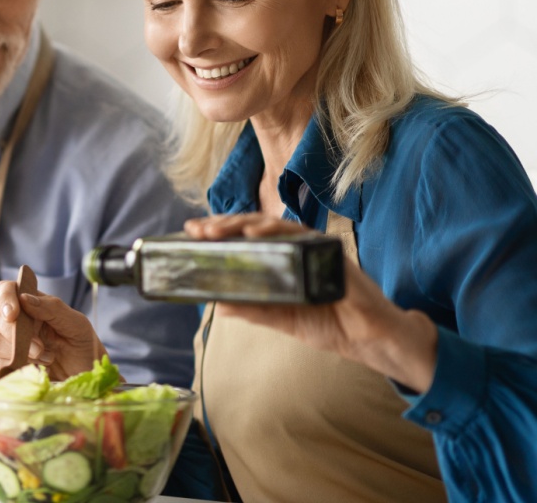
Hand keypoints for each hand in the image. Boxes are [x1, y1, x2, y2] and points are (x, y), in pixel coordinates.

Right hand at [0, 280, 106, 380]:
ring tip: (47, 358)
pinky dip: (18, 367)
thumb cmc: (83, 343)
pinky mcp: (11, 363)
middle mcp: (18, 321)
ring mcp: (12, 343)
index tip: (13, 314)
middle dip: (13, 332)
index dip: (4, 298)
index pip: (6, 290)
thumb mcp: (75, 322)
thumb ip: (52, 308)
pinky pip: (0, 364)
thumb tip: (24, 298)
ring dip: (18, 351)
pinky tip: (39, 369)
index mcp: (31, 303)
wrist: (87, 373)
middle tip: (39, 347)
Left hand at [186, 213, 438, 392]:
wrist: (371, 339)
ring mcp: (312, 247)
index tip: (191, 233)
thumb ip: (255, 309)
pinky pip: (300, 235)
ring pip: (272, 225)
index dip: (219, 234)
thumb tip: (219, 304)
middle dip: (222, 226)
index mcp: (282, 261)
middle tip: (196, 229)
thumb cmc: (331, 324)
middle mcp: (295, 249)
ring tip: (215, 229)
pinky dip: (275, 230)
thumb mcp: (284, 318)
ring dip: (240, 224)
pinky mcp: (329, 251)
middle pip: (253, 227)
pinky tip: (254, 232)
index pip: (245, 240)